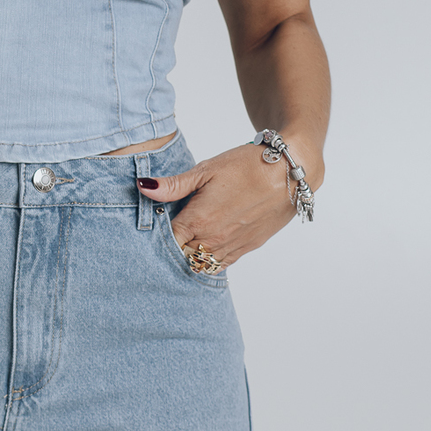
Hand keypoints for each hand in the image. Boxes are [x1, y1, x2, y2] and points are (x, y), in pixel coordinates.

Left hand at [138, 138, 321, 268]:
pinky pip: (222, 264)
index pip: (167, 242)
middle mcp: (214, 240)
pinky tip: (207, 243)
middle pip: (181, 256)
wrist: (288, 172)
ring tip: (187, 238)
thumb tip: (142, 187)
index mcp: (199, 220)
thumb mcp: (206, 170)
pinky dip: (211, 258)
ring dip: (191, 254)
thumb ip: (173, 185)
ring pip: (201, 264)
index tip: (153, 225)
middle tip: (168, 232)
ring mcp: (232, 247)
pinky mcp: (248, 248)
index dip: (157, 236)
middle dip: (172, 247)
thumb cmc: (246, 165)